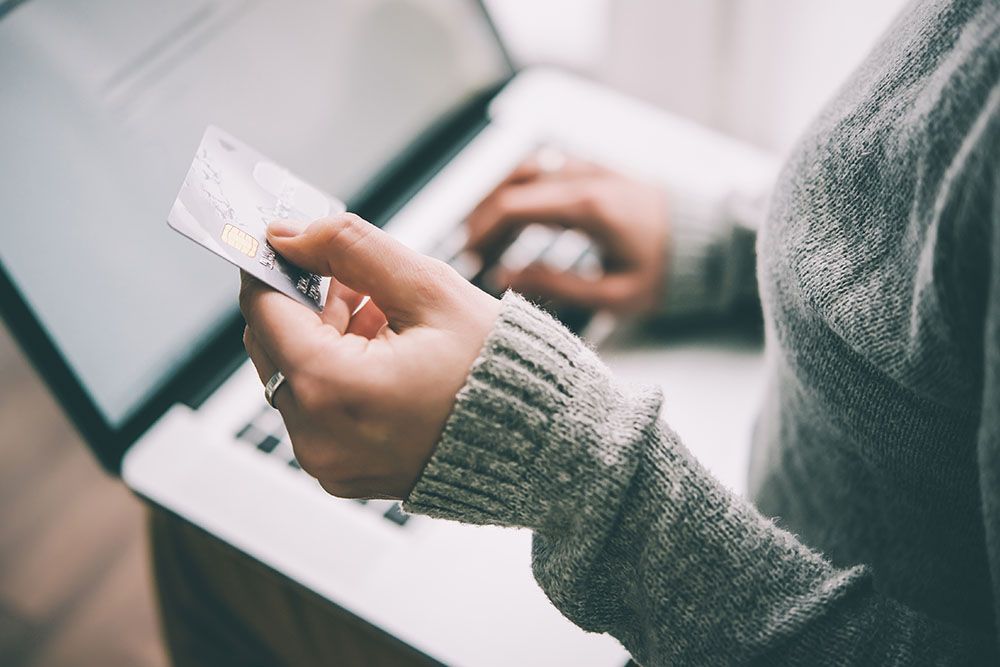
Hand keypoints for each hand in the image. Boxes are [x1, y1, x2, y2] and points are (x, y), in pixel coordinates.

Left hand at [239, 213, 500, 499]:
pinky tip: (387, 356)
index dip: (273, 265)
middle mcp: (316, 437)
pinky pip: (316, 410)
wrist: (539, 443)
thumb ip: (351, 248)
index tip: (289, 241)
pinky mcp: (341, 472)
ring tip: (387, 322)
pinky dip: (337, 374)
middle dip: (307, 302)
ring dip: (325, 337)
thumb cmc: (498, 371)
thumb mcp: (428, 289)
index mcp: (332, 390)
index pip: (263, 309)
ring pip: (294, 374)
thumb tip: (290, 234)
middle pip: (272, 343)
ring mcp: (327, 463)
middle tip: (357, 280)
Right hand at [466, 155, 668, 313]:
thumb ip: (556, 285)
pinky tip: (516, 217)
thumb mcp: (615, 294)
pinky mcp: (597, 170)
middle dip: (482, 216)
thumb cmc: (667, 273)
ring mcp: (590, 168)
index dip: (482, 232)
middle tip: (469, 251)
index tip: (469, 259)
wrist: (711, 243)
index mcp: (587, 207)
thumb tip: (504, 276)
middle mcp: (585, 178)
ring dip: (498, 198)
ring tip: (485, 234)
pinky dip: (521, 188)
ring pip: (526, 169)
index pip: (513, 207)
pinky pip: (546, 168)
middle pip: (511, 183)